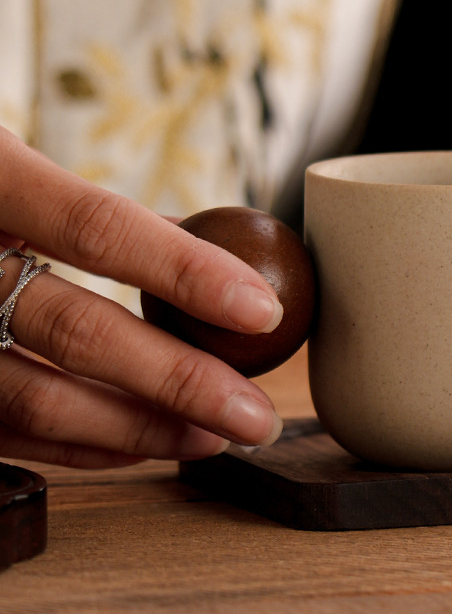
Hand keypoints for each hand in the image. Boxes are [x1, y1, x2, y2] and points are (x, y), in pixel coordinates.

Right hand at [0, 126, 284, 467]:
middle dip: (180, 381)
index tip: (264, 309)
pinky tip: (140, 445)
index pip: (99, 227)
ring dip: (138, 428)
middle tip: (254, 414)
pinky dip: (79, 444)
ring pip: (35, 399)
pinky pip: (4, 432)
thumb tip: (195, 253)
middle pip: (76, 331)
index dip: (186, 272)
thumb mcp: (9, 168)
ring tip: (213, 438)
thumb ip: (88, 214)